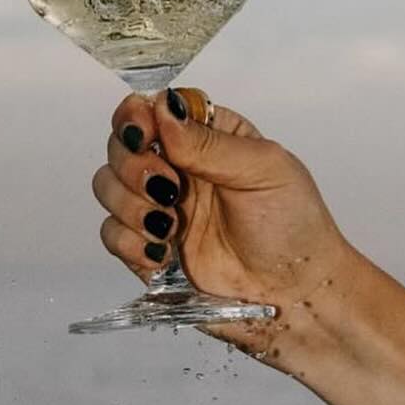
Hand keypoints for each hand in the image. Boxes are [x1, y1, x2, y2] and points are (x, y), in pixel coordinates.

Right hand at [94, 92, 351, 336]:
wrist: (296, 294)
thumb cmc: (294, 226)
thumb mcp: (264, 170)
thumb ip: (210, 143)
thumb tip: (163, 110)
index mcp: (209, 137)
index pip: (155, 109)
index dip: (138, 116)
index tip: (144, 135)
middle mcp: (179, 167)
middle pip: (122, 144)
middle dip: (133, 165)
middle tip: (168, 189)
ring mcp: (161, 208)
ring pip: (108, 186)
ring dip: (130, 204)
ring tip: (170, 227)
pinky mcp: (150, 249)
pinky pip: (111, 234)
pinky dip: (128, 242)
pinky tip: (163, 254)